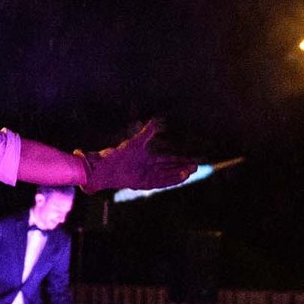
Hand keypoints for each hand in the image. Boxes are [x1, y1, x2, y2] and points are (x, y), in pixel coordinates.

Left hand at [77, 119, 198, 193]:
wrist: (106, 167)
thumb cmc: (119, 154)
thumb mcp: (137, 142)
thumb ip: (148, 132)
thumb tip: (156, 119)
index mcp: (148, 160)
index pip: (168, 160)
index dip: (179, 160)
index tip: (191, 159)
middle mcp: (149, 169)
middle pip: (170, 169)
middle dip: (183, 167)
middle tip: (196, 166)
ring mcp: (147, 177)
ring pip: (167, 176)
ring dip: (179, 173)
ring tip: (191, 170)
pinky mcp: (145, 184)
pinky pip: (161, 183)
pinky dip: (171, 179)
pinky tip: (181, 176)